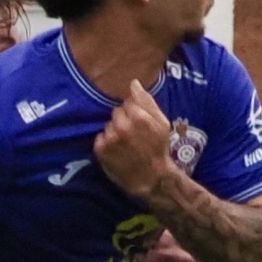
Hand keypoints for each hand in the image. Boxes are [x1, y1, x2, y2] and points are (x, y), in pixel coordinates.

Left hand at [94, 81, 174, 201]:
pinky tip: (117, 151)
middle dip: (123, 120)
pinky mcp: (100, 150)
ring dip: (114, 131)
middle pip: (116, 112)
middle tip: (133, 134)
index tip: (140, 122)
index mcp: (138, 116)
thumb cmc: (159, 149)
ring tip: (126, 144)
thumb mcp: (162, 123)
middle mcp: (121, 126)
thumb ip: (147, 101)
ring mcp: (109, 138)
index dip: (134, 111)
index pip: (127, 102)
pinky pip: (100, 137)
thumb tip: (133, 83)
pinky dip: (107, 143)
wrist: (151, 179)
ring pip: (108, 125)